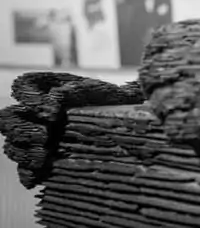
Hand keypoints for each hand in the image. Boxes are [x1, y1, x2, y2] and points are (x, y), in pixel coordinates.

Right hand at [0, 72, 143, 187]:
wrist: (123, 118)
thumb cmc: (107, 98)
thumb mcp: (93, 88)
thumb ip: (71, 90)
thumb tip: (51, 101)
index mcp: (44, 88)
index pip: (23, 87)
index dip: (28, 97)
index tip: (48, 109)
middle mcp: (33, 112)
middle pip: (10, 119)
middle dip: (22, 129)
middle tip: (43, 136)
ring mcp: (34, 135)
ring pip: (13, 144)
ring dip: (24, 151)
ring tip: (42, 155)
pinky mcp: (41, 157)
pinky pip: (25, 169)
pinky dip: (27, 173)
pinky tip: (35, 176)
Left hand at [139, 16, 199, 194]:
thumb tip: (181, 58)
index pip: (161, 39)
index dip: (156, 59)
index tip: (161, 73)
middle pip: (152, 69)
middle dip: (155, 86)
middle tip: (165, 100)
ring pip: (158, 99)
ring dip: (166, 111)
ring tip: (186, 118)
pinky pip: (174, 126)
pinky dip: (180, 131)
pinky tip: (199, 131)